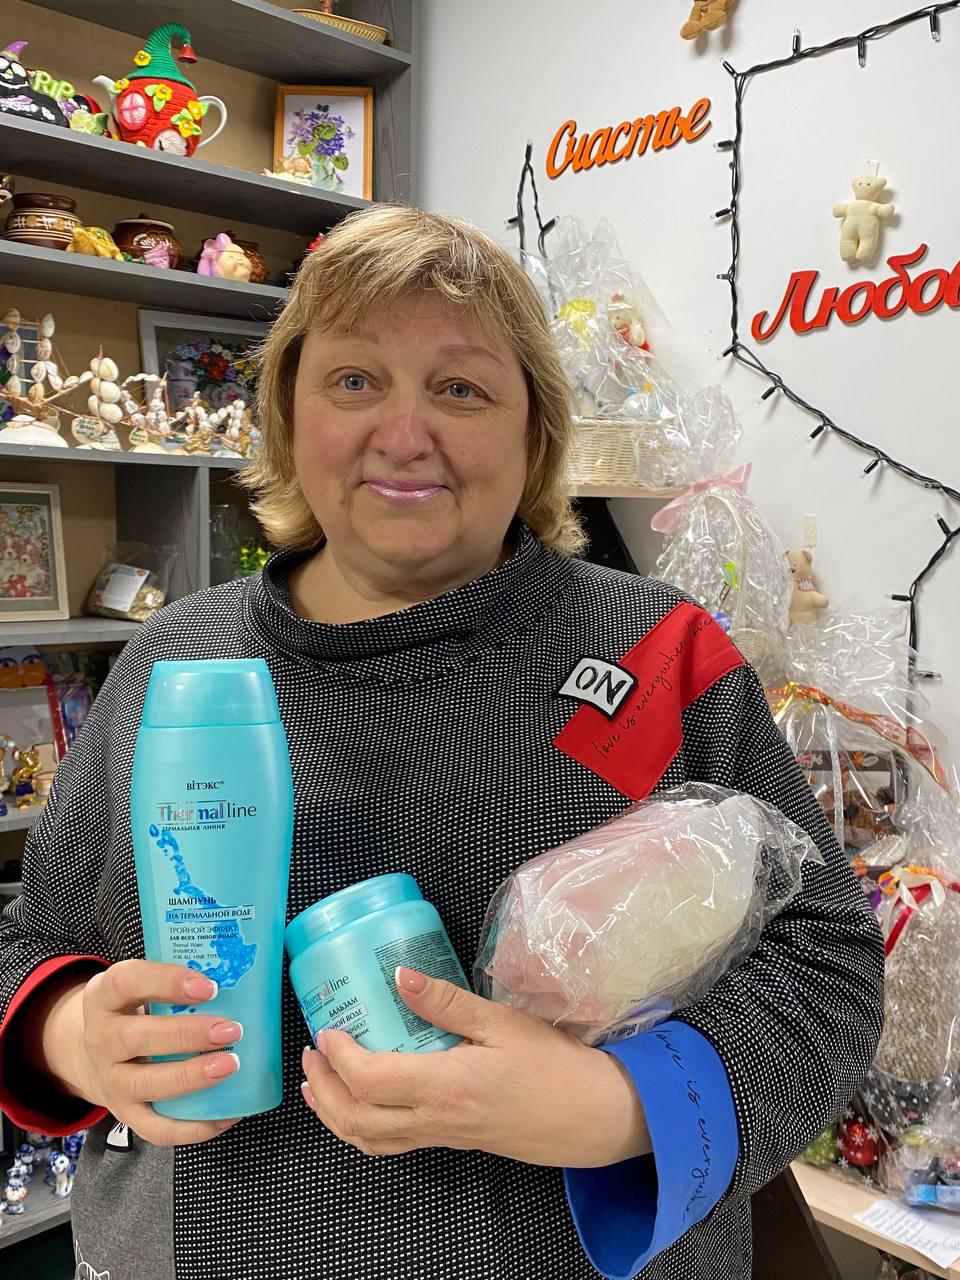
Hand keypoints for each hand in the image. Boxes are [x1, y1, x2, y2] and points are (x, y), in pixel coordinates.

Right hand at [41, 960, 243, 1146]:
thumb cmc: (135, 1011)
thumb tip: (241, 978)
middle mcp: (101, 1039)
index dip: (167, 982)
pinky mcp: (125, 1114)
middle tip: (230, 1030)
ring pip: (145, 1084)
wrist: (92, 1054)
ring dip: (191, 1077)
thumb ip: (177, 983)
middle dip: (187, 1034)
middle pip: (135, 1038)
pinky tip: (225, 1114)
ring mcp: (110, 1081)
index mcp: (104, 997)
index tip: (209, 987)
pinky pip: (155, 1128)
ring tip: (231, 1065)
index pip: (127, 981)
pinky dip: (192, 1127)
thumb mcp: (141, 986)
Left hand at [301, 968, 649, 1166]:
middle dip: (323, 1087)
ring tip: (318, 1082)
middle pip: (356, 1118)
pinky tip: (362, 1105)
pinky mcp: (452, 1141)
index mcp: (443, 1087)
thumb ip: (447, 1002)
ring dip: (334, 1113)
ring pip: (369, 1140)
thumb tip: (400, 975)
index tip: (326, 1028)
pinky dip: (362, 1128)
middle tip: (312, 1052)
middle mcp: (434, 1120)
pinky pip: (392, 1144)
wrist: (593, 1116)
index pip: (369, 1080)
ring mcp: (441, 1136)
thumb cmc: (553, 1065)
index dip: (338, 1057)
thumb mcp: (502, 1022)